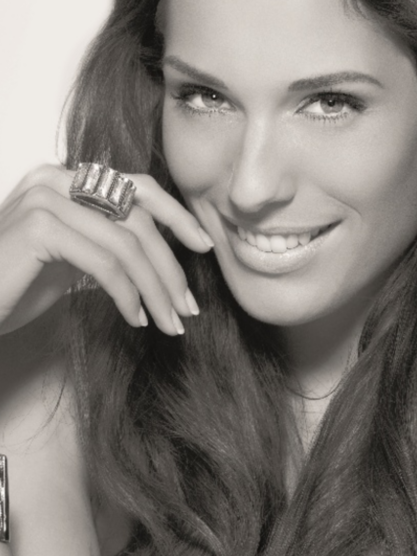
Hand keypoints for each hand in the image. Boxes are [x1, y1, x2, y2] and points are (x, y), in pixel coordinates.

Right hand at [0, 164, 212, 335]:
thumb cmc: (17, 283)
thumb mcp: (75, 256)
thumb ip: (111, 242)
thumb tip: (165, 258)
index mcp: (71, 179)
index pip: (140, 187)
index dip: (178, 216)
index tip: (205, 247)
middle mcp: (58, 178)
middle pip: (141, 220)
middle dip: (172, 269)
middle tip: (189, 308)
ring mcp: (45, 197)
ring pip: (129, 245)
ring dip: (157, 290)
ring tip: (170, 324)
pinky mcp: (38, 227)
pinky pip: (106, 263)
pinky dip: (128, 295)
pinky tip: (136, 319)